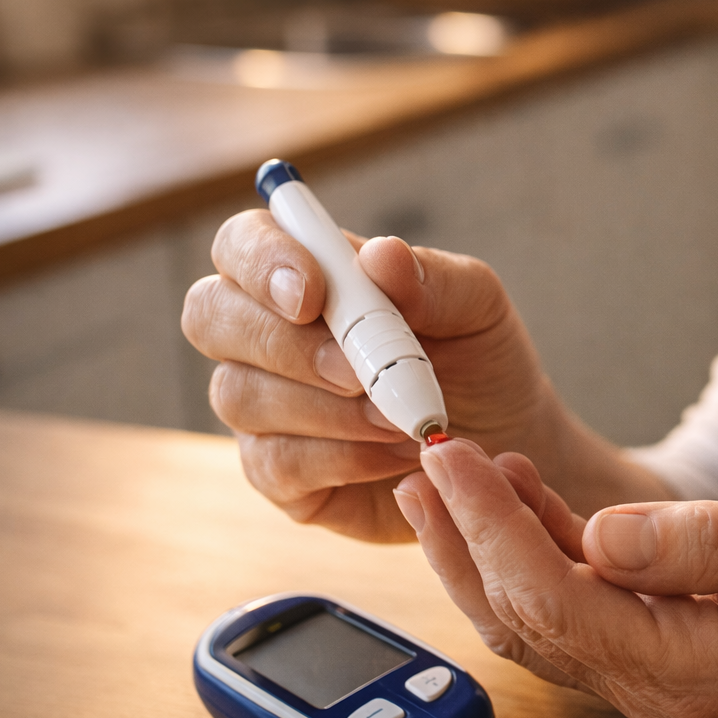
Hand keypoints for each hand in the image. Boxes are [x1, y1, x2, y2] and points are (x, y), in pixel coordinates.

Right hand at [181, 209, 553, 541]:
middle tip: (358, 373)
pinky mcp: (278, 474)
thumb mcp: (478, 309)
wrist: (507, 444)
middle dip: (285, 344)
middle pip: (210, 316)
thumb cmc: (480, 362)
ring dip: (328, 409)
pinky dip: (343, 458)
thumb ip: (432, 279)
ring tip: (402, 418)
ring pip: (240, 395)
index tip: (313, 294)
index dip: (261, 261)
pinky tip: (397, 454)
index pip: (241, 242)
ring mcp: (263, 406)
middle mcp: (265, 334)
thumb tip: (380, 254)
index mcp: (306, 273)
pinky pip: (276, 463)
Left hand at [392, 437, 717, 717]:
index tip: (454, 457)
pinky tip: (523, 496)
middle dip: (464, 538)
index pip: (555, 599)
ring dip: (487, 549)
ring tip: (444, 477)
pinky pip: (580, 612)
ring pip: (540, 622)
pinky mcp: (664, 659)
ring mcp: (656, 683)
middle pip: (525, 619)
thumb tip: (600, 530)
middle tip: (421, 462)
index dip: (492, 526)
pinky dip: (541, 554)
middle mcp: (656, 692)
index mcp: (690, 670)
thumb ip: (702, 541)